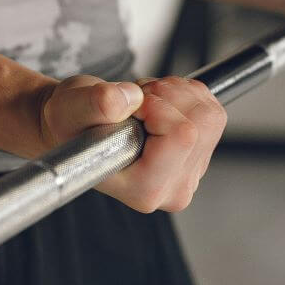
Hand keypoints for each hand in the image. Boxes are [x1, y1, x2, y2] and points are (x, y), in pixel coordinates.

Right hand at [38, 75, 226, 212]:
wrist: (76, 129)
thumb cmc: (72, 124)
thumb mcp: (71, 107)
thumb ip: (96, 104)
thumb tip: (128, 99)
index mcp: (144, 188)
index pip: (182, 135)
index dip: (158, 106)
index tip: (132, 107)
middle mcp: (171, 190)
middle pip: (204, 123)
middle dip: (170, 97)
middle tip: (137, 102)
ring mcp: (188, 176)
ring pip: (212, 115)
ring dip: (179, 95)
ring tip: (144, 104)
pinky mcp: (199, 159)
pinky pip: (213, 112)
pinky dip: (187, 97)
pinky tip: (159, 106)